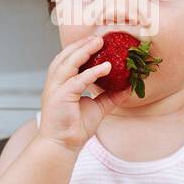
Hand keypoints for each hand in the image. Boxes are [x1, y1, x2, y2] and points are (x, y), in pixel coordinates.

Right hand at [36, 33, 133, 152]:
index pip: (68, 59)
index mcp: (61, 82)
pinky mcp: (61, 97)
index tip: (97, 41)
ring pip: (69, 63)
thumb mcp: (97, 108)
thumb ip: (110, 97)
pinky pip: (78, 80)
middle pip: (66, 56)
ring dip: (84, 51)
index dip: (81, 48)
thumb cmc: (74, 128)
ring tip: (99, 42)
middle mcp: (56, 82)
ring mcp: (56, 88)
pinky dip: (92, 72)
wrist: (62, 146)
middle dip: (82, 44)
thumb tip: (127, 88)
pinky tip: (105, 67)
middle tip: (99, 37)